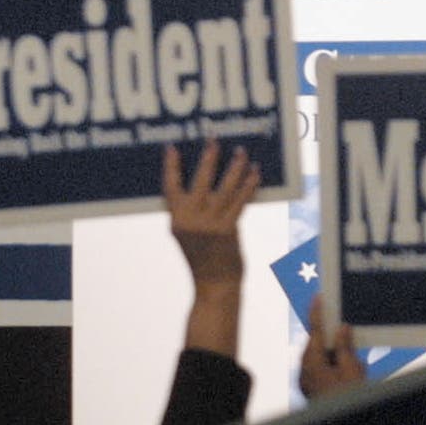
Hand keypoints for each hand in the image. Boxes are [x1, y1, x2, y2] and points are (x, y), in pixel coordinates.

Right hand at [162, 141, 259, 287]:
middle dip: (209, 158)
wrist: (215, 284)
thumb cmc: (202, 258)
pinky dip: (249, 185)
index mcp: (176, 221)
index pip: (170, 188)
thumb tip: (205, 185)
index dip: (171, 167)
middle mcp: (191, 221)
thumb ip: (189, 213)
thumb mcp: (186, 236)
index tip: (172, 148)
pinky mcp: (228, 229)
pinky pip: (240, 200)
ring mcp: (210, 225)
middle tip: (214, 140)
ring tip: (241, 152)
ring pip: (225, 187)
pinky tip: (255, 172)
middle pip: (200, 181)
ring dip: (235, 167)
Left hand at [299, 292, 367, 399]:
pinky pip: (321, 371)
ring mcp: (306, 382)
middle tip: (345, 330)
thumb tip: (341, 329)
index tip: (318, 297)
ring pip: (320, 359)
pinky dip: (333, 367)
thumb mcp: (352, 370)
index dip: (317, 313)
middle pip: (317, 345)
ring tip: (354, 361)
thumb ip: (345, 347)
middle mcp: (304, 371)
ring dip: (335, 355)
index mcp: (313, 362)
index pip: (315, 331)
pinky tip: (349, 372)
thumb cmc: (347, 397)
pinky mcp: (311, 390)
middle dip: (332, 338)